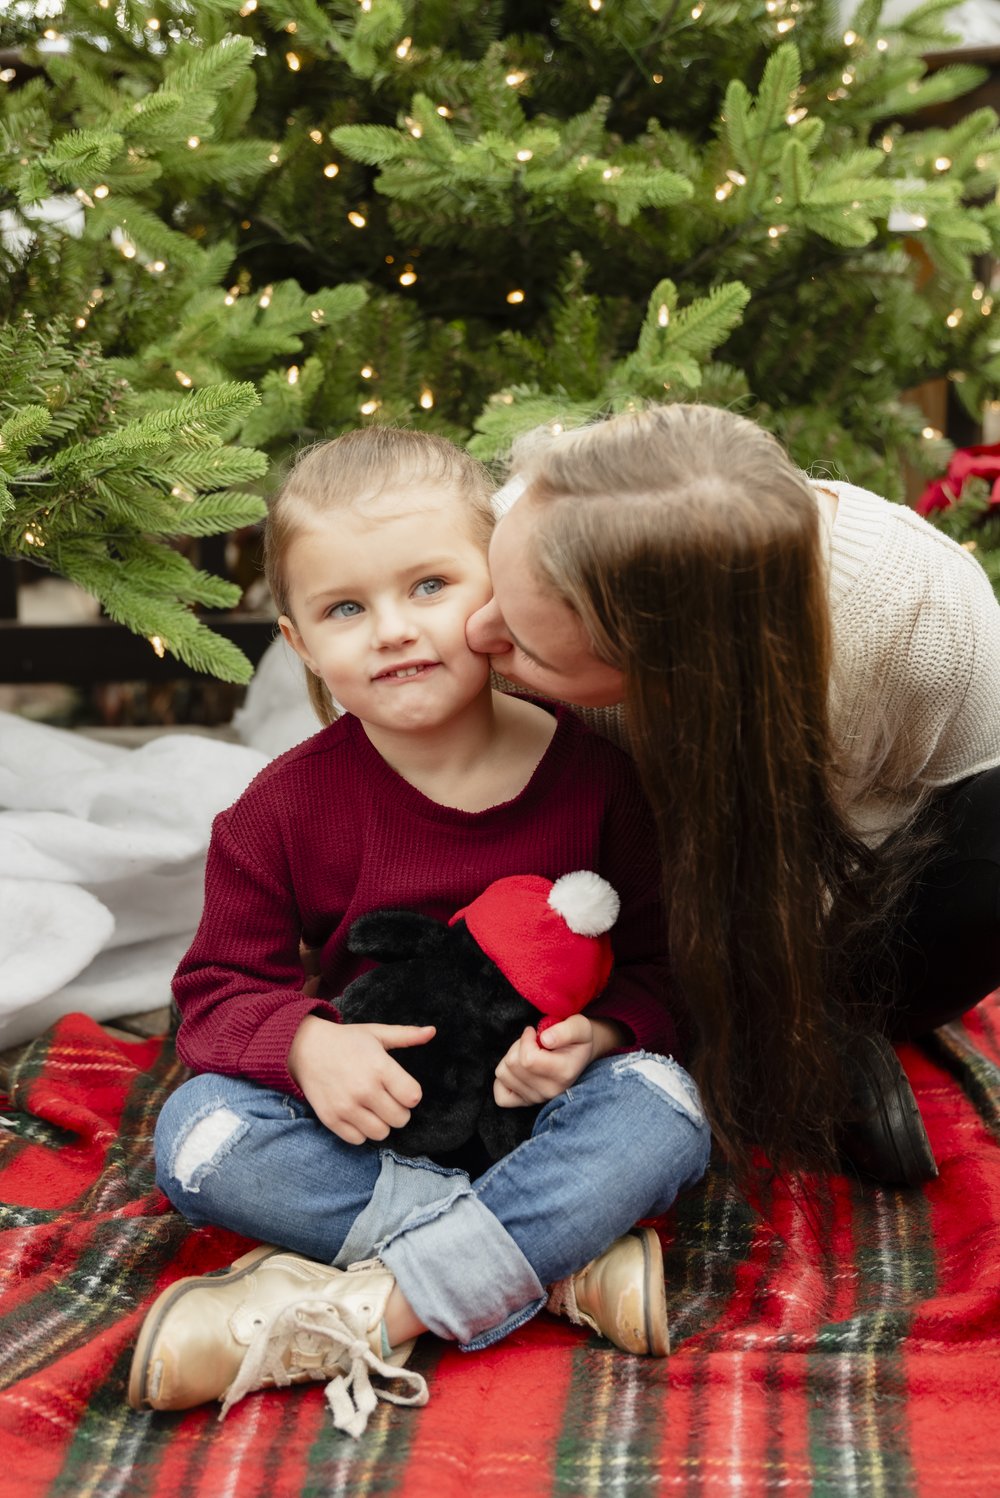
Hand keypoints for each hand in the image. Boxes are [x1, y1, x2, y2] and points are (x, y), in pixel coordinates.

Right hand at [288, 1014, 434, 1145]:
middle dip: (398, 1110)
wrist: (305, 1048)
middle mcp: (364, 1089)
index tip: (401, 1088)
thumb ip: (406, 1035)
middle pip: (400, 1119)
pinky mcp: (331, 1119)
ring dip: (381, 1123)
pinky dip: (361, 1131)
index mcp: (380, 1067)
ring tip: (373, 1108)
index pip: (413, 1097)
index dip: (411, 1095)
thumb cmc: (346, 1041)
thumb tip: (432, 1032)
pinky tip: (357, 1115)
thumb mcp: (376, 1033)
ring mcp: (346, 1107)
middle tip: (388, 1099)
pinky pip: (358, 1140)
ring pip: (381, 1133)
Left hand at [493, 1015, 624, 1107]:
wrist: (580, 1055)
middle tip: (532, 1042)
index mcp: (564, 1072)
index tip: (533, 1032)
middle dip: (518, 1046)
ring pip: (503, 1075)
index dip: (526, 1039)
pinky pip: (501, 1095)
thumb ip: (565, 1030)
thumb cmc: (577, 1038)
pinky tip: (517, 1069)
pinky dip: (503, 1079)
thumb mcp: (579, 1026)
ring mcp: (537, 1099)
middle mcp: (550, 1091)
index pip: (528, 1059)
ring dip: (510, 1058)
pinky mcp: (525, 1102)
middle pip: (513, 1065)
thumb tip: (545, 1039)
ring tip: (527, 1053)